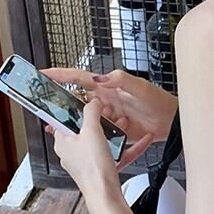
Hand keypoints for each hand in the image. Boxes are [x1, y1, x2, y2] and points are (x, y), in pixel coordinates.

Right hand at [40, 67, 178, 146]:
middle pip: (76, 101)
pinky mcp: (112, 131)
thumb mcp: (139, 87)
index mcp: (107, 86)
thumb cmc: (158, 101)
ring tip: (83, 129)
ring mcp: (107, 116)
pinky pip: (97, 134)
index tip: (42, 73)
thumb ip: (120, 80)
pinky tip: (97, 140)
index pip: (78, 78)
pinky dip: (94, 137)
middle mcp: (104, 100)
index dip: (60, 75)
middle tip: (50, 113)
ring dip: (82, 125)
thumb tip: (99, 77)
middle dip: (63, 107)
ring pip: (85, 120)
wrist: (171, 122)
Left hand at [44, 99, 151, 197]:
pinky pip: (115, 153)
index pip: (64, 120)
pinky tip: (140, 140)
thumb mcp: (90, 130)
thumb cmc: (92, 167)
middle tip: (111, 113)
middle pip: (86, 129)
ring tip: (125, 124)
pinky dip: (127, 146)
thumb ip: (91, 111)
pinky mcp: (101, 169)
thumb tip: (92, 102)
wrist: (105, 194)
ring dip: (115, 131)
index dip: (76, 109)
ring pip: (102, 141)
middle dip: (102, 119)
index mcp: (63, 142)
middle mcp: (73, 152)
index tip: (88, 103)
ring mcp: (88, 161)